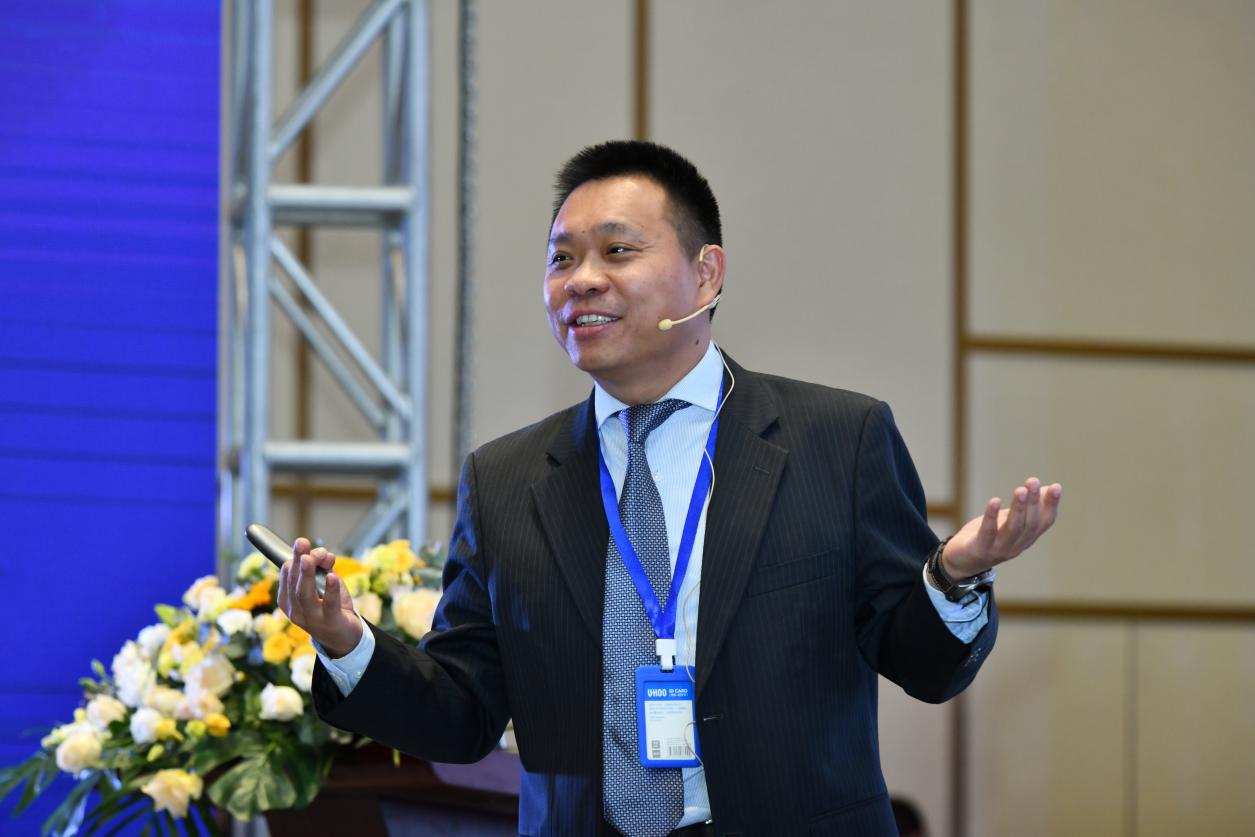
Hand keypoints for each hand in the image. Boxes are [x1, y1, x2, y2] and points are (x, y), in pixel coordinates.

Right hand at [276, 538, 361, 657]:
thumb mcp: (324, 583)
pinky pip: (329, 605)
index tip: (303, 543)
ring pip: (305, 595)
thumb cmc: (330, 606)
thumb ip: (323, 566)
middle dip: (298, 561)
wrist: (343, 636)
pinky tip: (332, 576)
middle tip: (301, 543)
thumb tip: (323, 553)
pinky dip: (331, 589)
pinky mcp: (330, 622)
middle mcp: (296, 611)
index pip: (287, 576)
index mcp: (288, 601)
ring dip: (307, 574)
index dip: (295, 558)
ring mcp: (312, 619)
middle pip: (294, 584)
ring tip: (311, 558)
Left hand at [942, 477, 1061, 576]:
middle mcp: (1015, 546)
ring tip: (1020, 490)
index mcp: (1025, 539)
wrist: (960, 563)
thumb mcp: (1007, 521)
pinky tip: (994, 501)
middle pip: (1029, 524)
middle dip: (1033, 503)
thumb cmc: (986, 537)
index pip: (1043, 523)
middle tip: (1033, 482)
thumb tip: (1045, 487)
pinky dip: (992, 517)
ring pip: (1012, 529)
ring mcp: (997, 550)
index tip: (1056, 487)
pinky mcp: (979, 549)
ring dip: (1018, 509)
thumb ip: (1024, 509)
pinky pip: (987, 533)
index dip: (1051, 506)